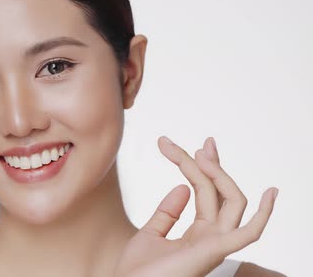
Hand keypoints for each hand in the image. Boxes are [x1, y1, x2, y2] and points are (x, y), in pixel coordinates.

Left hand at [114, 136, 277, 276]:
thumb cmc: (138, 271)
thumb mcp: (151, 234)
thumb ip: (167, 213)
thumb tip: (182, 185)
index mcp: (199, 234)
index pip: (205, 192)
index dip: (195, 166)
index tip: (173, 145)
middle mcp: (212, 238)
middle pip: (218, 192)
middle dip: (209, 164)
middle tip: (198, 143)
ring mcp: (215, 244)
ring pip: (231, 201)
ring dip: (218, 174)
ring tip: (201, 153)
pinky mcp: (215, 251)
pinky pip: (249, 233)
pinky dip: (263, 213)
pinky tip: (270, 192)